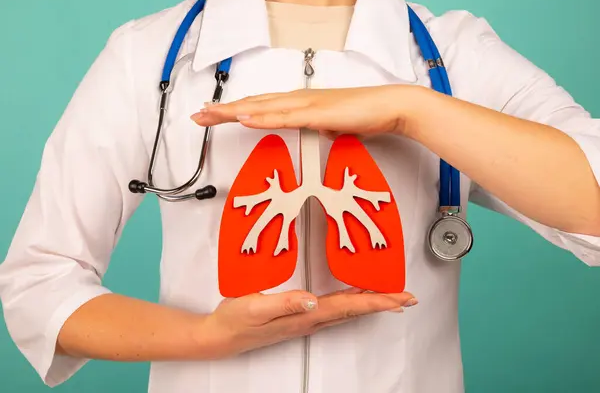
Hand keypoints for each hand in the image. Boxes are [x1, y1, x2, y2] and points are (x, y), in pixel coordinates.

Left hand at [191, 85, 421, 136]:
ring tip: (209, 115)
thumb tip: (315, 132)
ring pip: (262, 107)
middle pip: (253, 103)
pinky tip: (244, 117)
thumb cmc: (364, 114)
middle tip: (197, 116)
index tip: (214, 116)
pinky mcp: (317, 113)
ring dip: (234, 111)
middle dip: (223, 110)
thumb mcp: (333, 125)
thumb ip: (319, 127)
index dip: (235, 110)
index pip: (261, 105)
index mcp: (300, 103)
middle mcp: (298, 99)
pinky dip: (261, 117)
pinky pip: (284, 116)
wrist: (389, 107)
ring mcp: (306, 104)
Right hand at [204, 287, 416, 357]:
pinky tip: (352, 297)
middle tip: (407, 297)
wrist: (219, 336)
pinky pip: (332, 309)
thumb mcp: (256, 308)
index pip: (348, 307)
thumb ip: (284, 303)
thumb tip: (312, 300)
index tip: (400, 299)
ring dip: (369, 303)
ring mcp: (304, 320)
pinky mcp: (297, 316)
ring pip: (345, 311)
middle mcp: (309, 320)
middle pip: (354, 311)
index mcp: (305, 316)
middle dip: (382, 304)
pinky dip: (349, 301)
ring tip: (389, 297)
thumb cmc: (235, 321)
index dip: (376, 302)